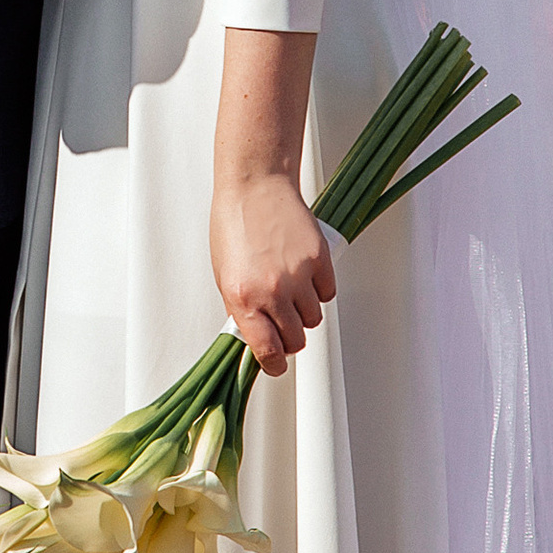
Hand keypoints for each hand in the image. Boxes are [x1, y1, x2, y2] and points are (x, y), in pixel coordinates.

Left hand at [211, 173, 335, 376]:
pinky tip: (304, 274)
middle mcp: (272, 291)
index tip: (276, 365)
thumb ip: (241, 310)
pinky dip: (318, 290)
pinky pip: (327, 293)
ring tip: (291, 290)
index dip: (274, 364)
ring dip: (304, 311)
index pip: (268, 351)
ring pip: (313, 318)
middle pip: (296, 340)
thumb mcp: (224, 276)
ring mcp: (298, 275)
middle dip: (290, 338)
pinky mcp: (319, 258)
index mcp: (243, 298)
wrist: (254, 187)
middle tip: (283, 323)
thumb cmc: (234, 226)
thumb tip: (257, 338)